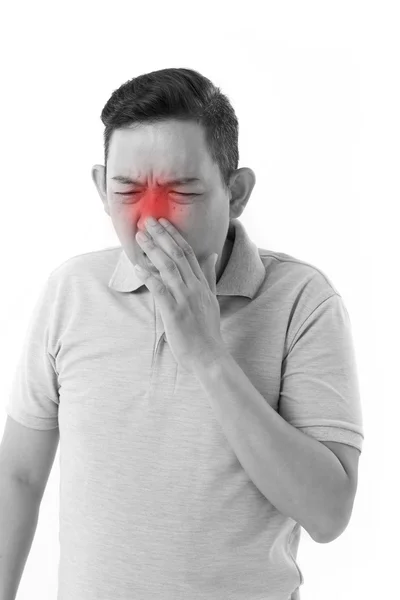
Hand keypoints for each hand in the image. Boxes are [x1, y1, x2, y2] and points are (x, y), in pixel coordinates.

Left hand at [133, 217, 227, 372]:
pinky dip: (148, 276)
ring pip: (168, 268)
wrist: (209, 355)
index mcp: (202, 283)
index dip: (174, 235)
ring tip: (140, 237)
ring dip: (153, 250)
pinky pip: (160, 290)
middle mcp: (194, 287)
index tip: (163, 222)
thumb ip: (209, 275)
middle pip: (177, 255)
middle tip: (147, 221)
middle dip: (161, 236)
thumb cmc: (207, 330)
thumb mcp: (211, 298)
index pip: (189, 252)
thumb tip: (212, 254)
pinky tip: (137, 266)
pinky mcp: (175, 312)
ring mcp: (185, 299)